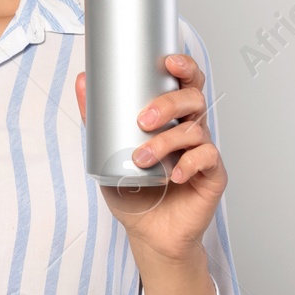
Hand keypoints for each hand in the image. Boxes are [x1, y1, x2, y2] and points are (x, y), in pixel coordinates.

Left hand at [75, 52, 225, 260]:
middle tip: (144, 119)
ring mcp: (203, 151)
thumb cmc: (132, 191)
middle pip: (193, 98)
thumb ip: (95, 119)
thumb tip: (81, 81)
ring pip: (194, 129)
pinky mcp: (213, 175)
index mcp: (171, 118)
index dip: (184, 66)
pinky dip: (189, 163)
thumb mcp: (105, 152)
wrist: (148, 233)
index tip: (168, 61)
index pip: (184, 83)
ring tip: (141, 159)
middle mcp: (190, 129)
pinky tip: (174, 175)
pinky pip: (207, 158)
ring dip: (166, 142)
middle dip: (170, 102)